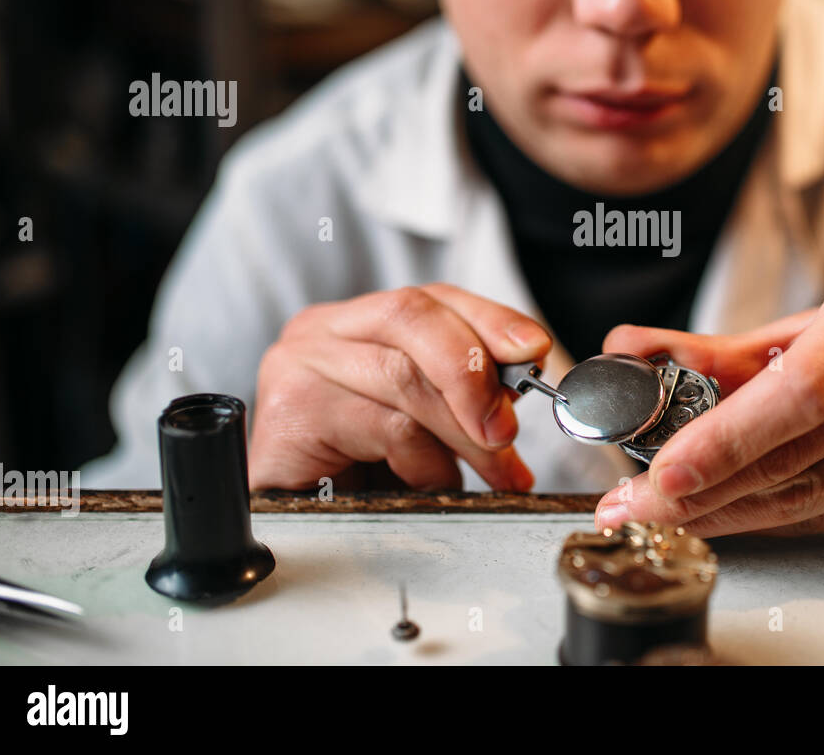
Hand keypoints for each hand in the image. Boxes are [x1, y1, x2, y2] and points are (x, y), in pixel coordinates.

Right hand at [248, 284, 549, 491]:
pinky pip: (386, 427)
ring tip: (489, 469)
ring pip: (405, 376)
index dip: (489, 318)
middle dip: (474, 372)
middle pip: (413, 317)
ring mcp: (299, 366)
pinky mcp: (291, 414)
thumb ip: (462, 396)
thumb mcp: (425, 422)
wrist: (298, 525)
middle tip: (507, 428)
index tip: (532, 350)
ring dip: (462, 431)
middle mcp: (322, 331)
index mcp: (358, 322)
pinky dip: (424, 461)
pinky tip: (428, 482)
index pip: (432, 298)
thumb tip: (516, 396)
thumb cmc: (361, 473)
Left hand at [595, 280, 823, 536]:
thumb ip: (711, 349)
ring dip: (718, 514)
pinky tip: (719, 518)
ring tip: (658, 512)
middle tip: (632, 503)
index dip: (727, 437)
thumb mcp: (800, 331)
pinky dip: (762, 523)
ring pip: (801, 501)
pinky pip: (822, 520)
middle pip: (793, 457)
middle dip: (699, 489)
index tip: (666, 467)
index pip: (798, 390)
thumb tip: (626, 349)